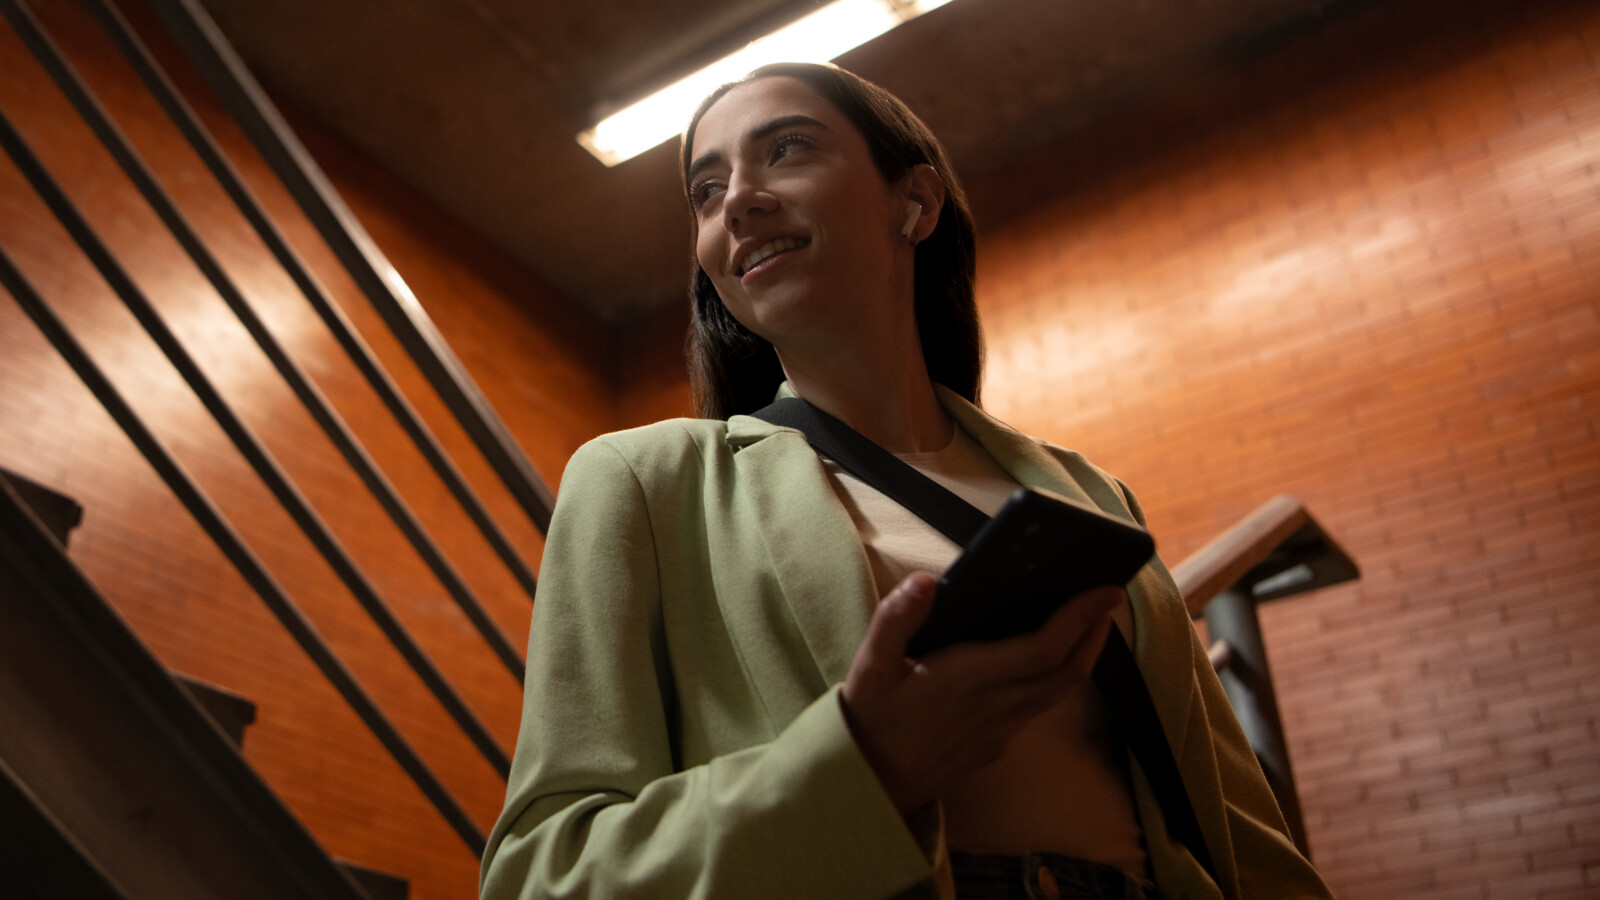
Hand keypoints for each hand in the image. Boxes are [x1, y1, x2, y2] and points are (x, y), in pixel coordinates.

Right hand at [839, 571, 1121, 816]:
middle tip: (1108, 597)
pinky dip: (1060, 677)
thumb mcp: (871, 664)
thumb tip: (927, 581)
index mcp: (967, 680)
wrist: (871, 785)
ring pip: (1060, 692)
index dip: (1079, 618)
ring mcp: (1000, 730)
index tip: (1105, 590)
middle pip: (1066, 671)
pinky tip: (1052, 660)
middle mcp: (994, 706)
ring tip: (1091, 622)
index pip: (1041, 649)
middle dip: (1094, 633)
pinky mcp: (998, 743)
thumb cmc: (870, 719)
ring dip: (1084, 656)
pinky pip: (1041, 706)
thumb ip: (896, 619)